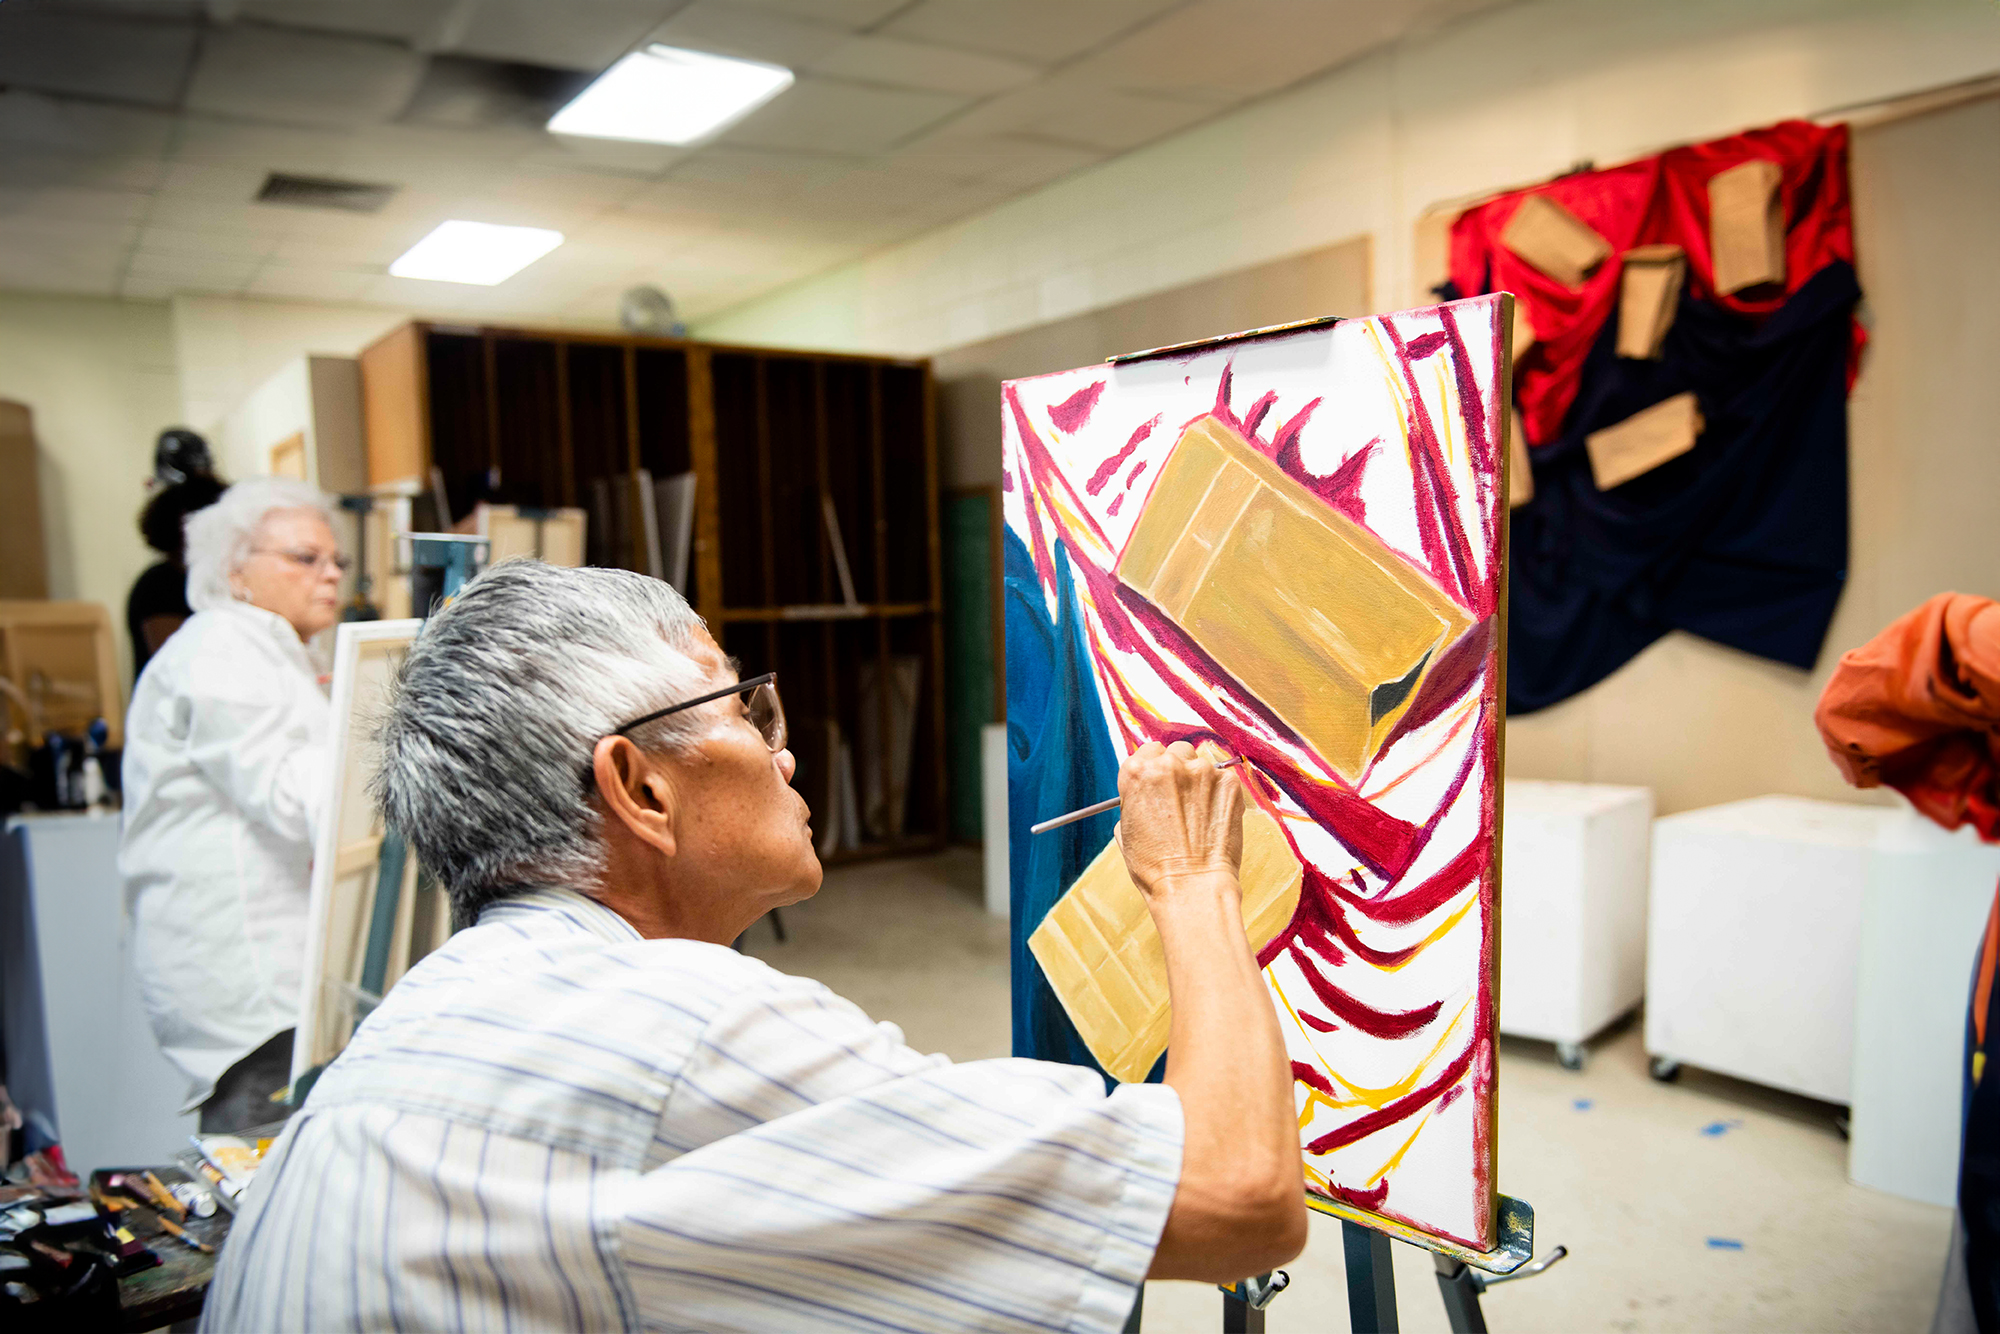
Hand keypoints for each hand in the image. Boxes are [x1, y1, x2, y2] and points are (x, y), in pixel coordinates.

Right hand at [1114, 740, 1244, 897]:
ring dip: (1200, 782)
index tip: (1162, 782)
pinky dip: (1220, 794)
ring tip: (1199, 814)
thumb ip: (1136, 801)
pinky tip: (1215, 818)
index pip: (1149, 751)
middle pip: (1176, 752)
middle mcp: (1168, 765)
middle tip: (1182, 800)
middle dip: (1179, 771)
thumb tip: (1147, 795)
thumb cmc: (1154, 866)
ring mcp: (1202, 771)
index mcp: (1137, 772)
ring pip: (1201, 764)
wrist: (1191, 884)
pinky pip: (1223, 780)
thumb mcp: (1126, 830)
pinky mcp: (1228, 783)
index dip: (1156, 768)